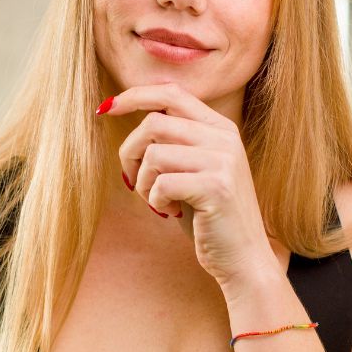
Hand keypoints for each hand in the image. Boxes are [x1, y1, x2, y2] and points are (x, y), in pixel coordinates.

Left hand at [97, 82, 277, 287]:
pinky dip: (155, 200)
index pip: (171, 93)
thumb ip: (174, 140)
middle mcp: (224, 137)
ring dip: (142, 182)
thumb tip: (126, 108)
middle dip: (130, 153)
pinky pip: (161, 183)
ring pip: (154, 154)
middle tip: (134, 181)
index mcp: (220, 128)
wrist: (244, 258)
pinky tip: (171, 212)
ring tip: (157, 201)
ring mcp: (223, 161)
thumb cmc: (209, 216)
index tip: (107, 109)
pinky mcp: (216, 187)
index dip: (134, 96)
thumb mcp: (194, 168)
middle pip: (154, 123)